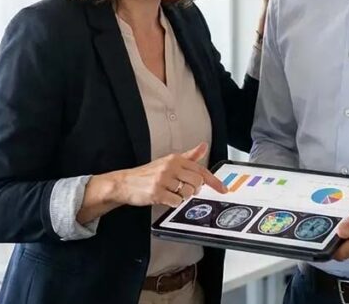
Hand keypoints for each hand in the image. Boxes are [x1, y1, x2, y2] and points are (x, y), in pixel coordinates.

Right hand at [110, 143, 226, 208]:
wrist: (125, 183)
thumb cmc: (148, 174)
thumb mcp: (169, 161)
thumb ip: (189, 156)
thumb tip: (203, 146)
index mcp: (175, 159)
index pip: (201, 170)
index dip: (214, 181)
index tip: (223, 189)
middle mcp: (170, 167)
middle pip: (197, 183)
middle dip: (194, 190)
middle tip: (184, 190)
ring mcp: (163, 180)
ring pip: (187, 193)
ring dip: (182, 197)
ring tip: (171, 192)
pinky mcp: (156, 192)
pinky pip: (175, 201)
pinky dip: (173, 203)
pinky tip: (165, 197)